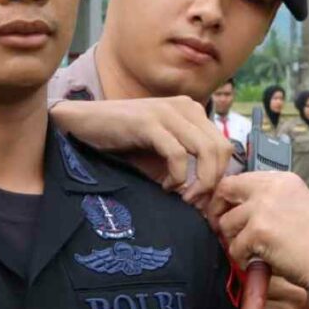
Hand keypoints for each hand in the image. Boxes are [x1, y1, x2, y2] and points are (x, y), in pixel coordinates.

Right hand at [49, 97, 232, 204]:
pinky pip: (178, 154)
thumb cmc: (124, 142)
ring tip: (183, 197)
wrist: (84, 125)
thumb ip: (187, 166)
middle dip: (213, 182)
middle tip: (195, 202)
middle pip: (221, 149)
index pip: (225, 147)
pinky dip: (177, 176)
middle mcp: (186, 107)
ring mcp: (168, 111)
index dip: (220, 177)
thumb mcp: (162, 154)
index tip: (204, 199)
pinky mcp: (149, 122)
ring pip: (205, 151)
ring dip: (199, 182)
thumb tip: (209, 197)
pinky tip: (165, 186)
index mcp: (193, 112)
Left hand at [215, 173, 308, 286]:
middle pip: (225, 190)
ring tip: (251, 251)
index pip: (240, 179)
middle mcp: (271, 188)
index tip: (225, 211)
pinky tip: (259, 261)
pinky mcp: (259, 231)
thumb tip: (235, 207)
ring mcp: (263, 208)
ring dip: (234, 240)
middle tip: (223, 230)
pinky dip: (243, 259)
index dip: (227, 196)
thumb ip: (268, 199)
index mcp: (282, 179)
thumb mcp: (296, 204)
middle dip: (218, 211)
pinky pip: (235, 247)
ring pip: (226, 223)